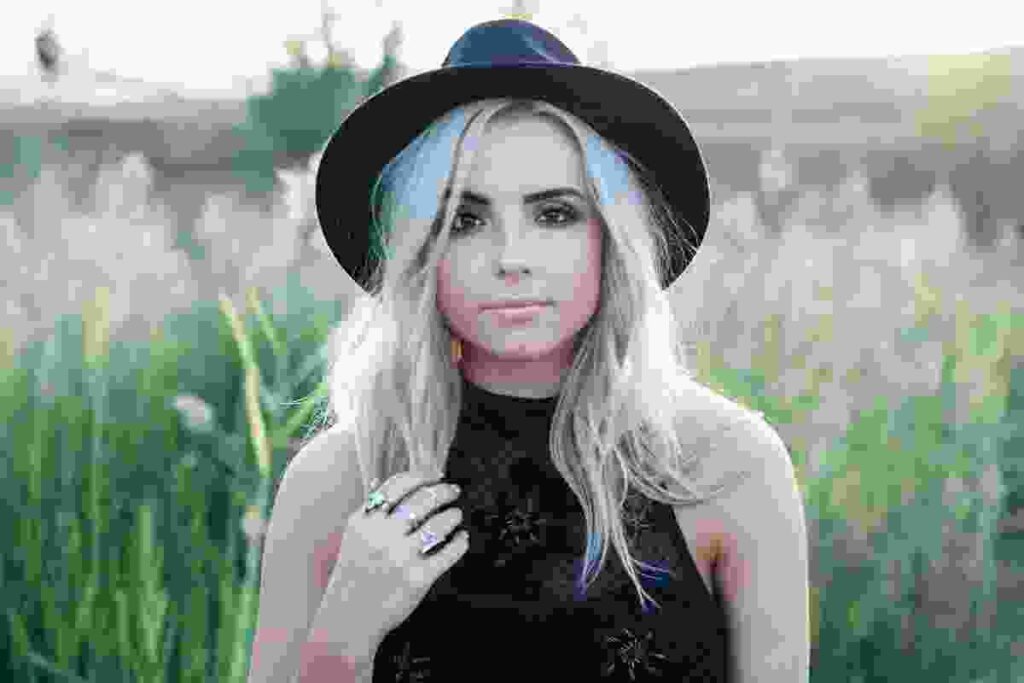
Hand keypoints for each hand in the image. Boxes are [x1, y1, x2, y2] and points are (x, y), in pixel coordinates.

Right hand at [327, 471, 467, 642]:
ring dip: (452, 516)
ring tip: (455, 515)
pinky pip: (448, 553)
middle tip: (453, 490)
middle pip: (422, 500)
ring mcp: (401, 556)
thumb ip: (368, 510)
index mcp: (365, 521)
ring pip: (438, 524)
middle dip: (443, 491)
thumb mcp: (353, 537)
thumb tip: (379, 482)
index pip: (398, 486)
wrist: (349, 617)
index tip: (435, 475)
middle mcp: (383, 535)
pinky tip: (461, 539)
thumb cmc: (354, 575)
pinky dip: (459, 543)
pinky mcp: (418, 578)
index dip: (421, 476)